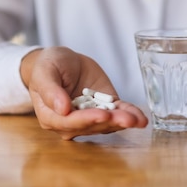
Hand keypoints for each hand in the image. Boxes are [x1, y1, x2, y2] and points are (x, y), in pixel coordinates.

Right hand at [20, 47, 147, 139]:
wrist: (63, 61)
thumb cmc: (48, 66)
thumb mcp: (45, 71)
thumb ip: (49, 90)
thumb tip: (61, 108)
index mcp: (51, 117)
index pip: (69, 122)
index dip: (86, 120)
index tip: (101, 115)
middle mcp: (71, 123)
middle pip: (91, 125)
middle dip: (110, 122)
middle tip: (126, 119)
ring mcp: (90, 117)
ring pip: (107, 123)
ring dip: (123, 122)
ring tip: (137, 119)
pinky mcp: (105, 109)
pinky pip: (118, 113)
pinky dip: (130, 115)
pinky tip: (141, 118)